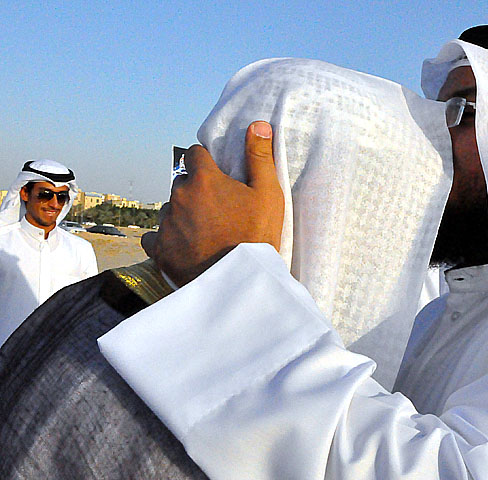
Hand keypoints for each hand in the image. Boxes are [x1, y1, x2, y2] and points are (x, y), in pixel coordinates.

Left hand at [142, 121, 283, 286]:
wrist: (239, 281)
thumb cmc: (257, 236)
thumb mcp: (268, 194)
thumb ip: (260, 157)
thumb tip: (257, 125)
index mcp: (204, 179)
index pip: (194, 153)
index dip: (206, 162)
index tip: (217, 175)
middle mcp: (179, 197)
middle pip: (182, 183)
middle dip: (195, 191)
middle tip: (216, 210)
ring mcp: (166, 223)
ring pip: (169, 210)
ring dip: (181, 216)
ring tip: (203, 233)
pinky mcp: (159, 249)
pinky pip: (154, 237)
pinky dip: (166, 240)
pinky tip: (184, 248)